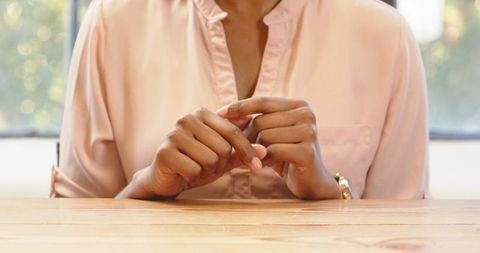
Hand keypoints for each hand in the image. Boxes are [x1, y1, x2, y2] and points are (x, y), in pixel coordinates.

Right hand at [130, 107, 265, 198]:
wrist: (166, 179)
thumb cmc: (196, 164)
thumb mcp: (222, 157)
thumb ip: (241, 151)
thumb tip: (264, 149)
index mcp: (201, 113)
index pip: (233, 130)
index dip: (248, 150)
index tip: (258, 166)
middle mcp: (186, 118)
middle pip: (223, 147)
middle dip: (220, 164)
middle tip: (207, 167)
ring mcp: (173, 134)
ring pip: (210, 159)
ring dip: (207, 171)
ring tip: (196, 168)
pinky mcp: (164, 152)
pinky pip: (194, 170)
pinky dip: (194, 177)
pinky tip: (184, 174)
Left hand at [217, 97, 339, 199]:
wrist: (311, 181)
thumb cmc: (286, 155)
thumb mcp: (269, 134)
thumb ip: (251, 121)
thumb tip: (222, 113)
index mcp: (299, 105)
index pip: (262, 101)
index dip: (239, 106)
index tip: (219, 113)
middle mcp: (307, 114)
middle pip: (261, 121)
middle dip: (247, 137)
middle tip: (245, 151)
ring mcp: (309, 132)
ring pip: (264, 136)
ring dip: (256, 150)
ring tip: (258, 159)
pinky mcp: (307, 151)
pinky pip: (272, 151)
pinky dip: (263, 160)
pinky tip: (264, 165)